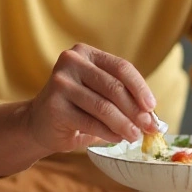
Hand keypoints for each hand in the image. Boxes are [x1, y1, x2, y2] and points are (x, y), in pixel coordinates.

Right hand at [24, 44, 160, 154]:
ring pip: (103, 107)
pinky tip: (118, 138)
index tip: (152, 107)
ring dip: (124, 124)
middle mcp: (71, 62)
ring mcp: (60, 83)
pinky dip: (109, 132)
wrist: (38, 123)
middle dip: (135, 110)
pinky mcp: (54, 106)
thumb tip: (152, 117)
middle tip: (149, 127)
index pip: (121, 67)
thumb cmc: (76, 107)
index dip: (140, 88)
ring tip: (135, 136)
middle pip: (114, 87)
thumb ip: (122, 98)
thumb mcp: (99, 94)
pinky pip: (90, 122)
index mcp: (86, 53)